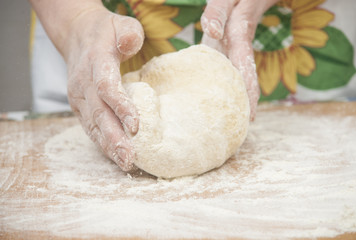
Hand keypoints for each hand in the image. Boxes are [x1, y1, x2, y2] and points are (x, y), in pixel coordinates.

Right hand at [64, 7, 143, 170]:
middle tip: (130, 158)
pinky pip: (90, 126)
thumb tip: (129, 44)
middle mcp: (83, 83)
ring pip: (93, 125)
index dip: (120, 107)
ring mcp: (79, 97)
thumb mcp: (121, 24)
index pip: (106, 87)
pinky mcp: (80, 106)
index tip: (135, 126)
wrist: (78, 34)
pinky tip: (114, 156)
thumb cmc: (106, 32)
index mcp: (95, 62)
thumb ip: (129, 34)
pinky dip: (102, 143)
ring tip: (125, 163)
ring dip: (108, 146)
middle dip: (114, 138)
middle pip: (99, 114)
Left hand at [201, 0, 278, 119]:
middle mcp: (241, 50)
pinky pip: (232, 72)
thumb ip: (217, 13)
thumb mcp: (225, 0)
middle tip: (242, 131)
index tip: (251, 116)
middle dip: (247, 104)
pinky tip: (222, 100)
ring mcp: (236, 52)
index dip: (249, 94)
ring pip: (241, 79)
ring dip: (240, 99)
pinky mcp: (230, 51)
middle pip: (246, 81)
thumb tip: (211, 32)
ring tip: (233, 123)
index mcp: (240, 40)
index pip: (245, 71)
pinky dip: (231, 87)